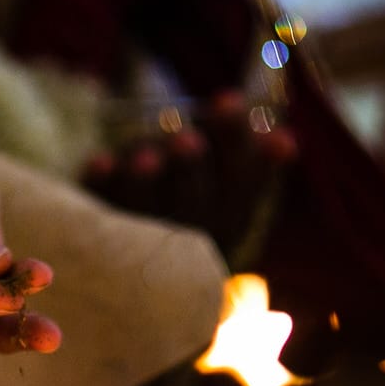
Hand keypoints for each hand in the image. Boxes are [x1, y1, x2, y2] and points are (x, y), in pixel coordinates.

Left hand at [80, 90, 294, 252]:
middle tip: (186, 140)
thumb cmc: (187, 188)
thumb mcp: (219, 173)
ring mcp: (143, 242)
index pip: (243, 192)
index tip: (260, 123)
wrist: (133, 262)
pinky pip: (97, 215)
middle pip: (193, 206)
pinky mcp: (100, 237)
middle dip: (190, 171)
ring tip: (146, 156)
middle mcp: (188, 239)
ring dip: (144, 184)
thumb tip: (287, 139)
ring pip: (145, 215)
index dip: (254, 163)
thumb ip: (242, 151)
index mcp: (225, 223)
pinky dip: (100, 187)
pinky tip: (100, 160)